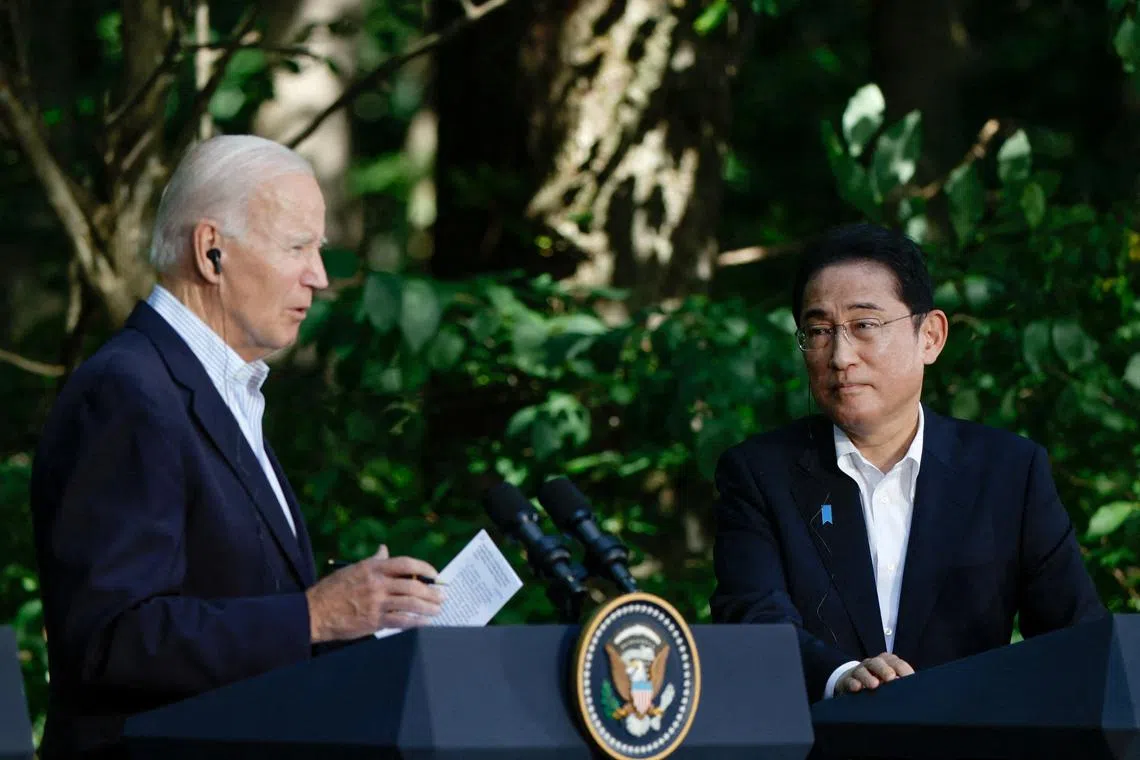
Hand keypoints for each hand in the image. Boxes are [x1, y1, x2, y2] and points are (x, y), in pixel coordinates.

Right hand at [305, 545, 443, 642]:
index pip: (405, 564)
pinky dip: (416, 622)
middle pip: (413, 586)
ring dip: (428, 608)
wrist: (314, 613)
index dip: (424, 569)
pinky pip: (401, 620)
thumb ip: (372, 561)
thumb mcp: (352, 569)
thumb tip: (384, 550)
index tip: (435, 575)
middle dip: (431, 592)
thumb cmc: (332, 590)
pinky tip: (424, 623)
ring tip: (437, 610)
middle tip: (442, 596)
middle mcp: (377, 583)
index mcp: (372, 568)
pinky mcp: (374, 621)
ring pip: (410, 604)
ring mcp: (376, 603)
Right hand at [835, 652, 914, 694]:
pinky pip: (849, 680)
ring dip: (868, 677)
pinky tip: (857, 687)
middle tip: (891, 678)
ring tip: (874, 685)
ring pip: (862, 670)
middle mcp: (872, 664)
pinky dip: (853, 683)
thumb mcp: (891, 679)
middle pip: (878, 663)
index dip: (903, 669)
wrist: (853, 681)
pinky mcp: (848, 681)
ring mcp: (859, 671)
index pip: (896, 662)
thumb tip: (913, 687)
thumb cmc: (878, 681)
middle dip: (884, 670)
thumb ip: (901, 681)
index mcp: (886, 662)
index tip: (909, 678)